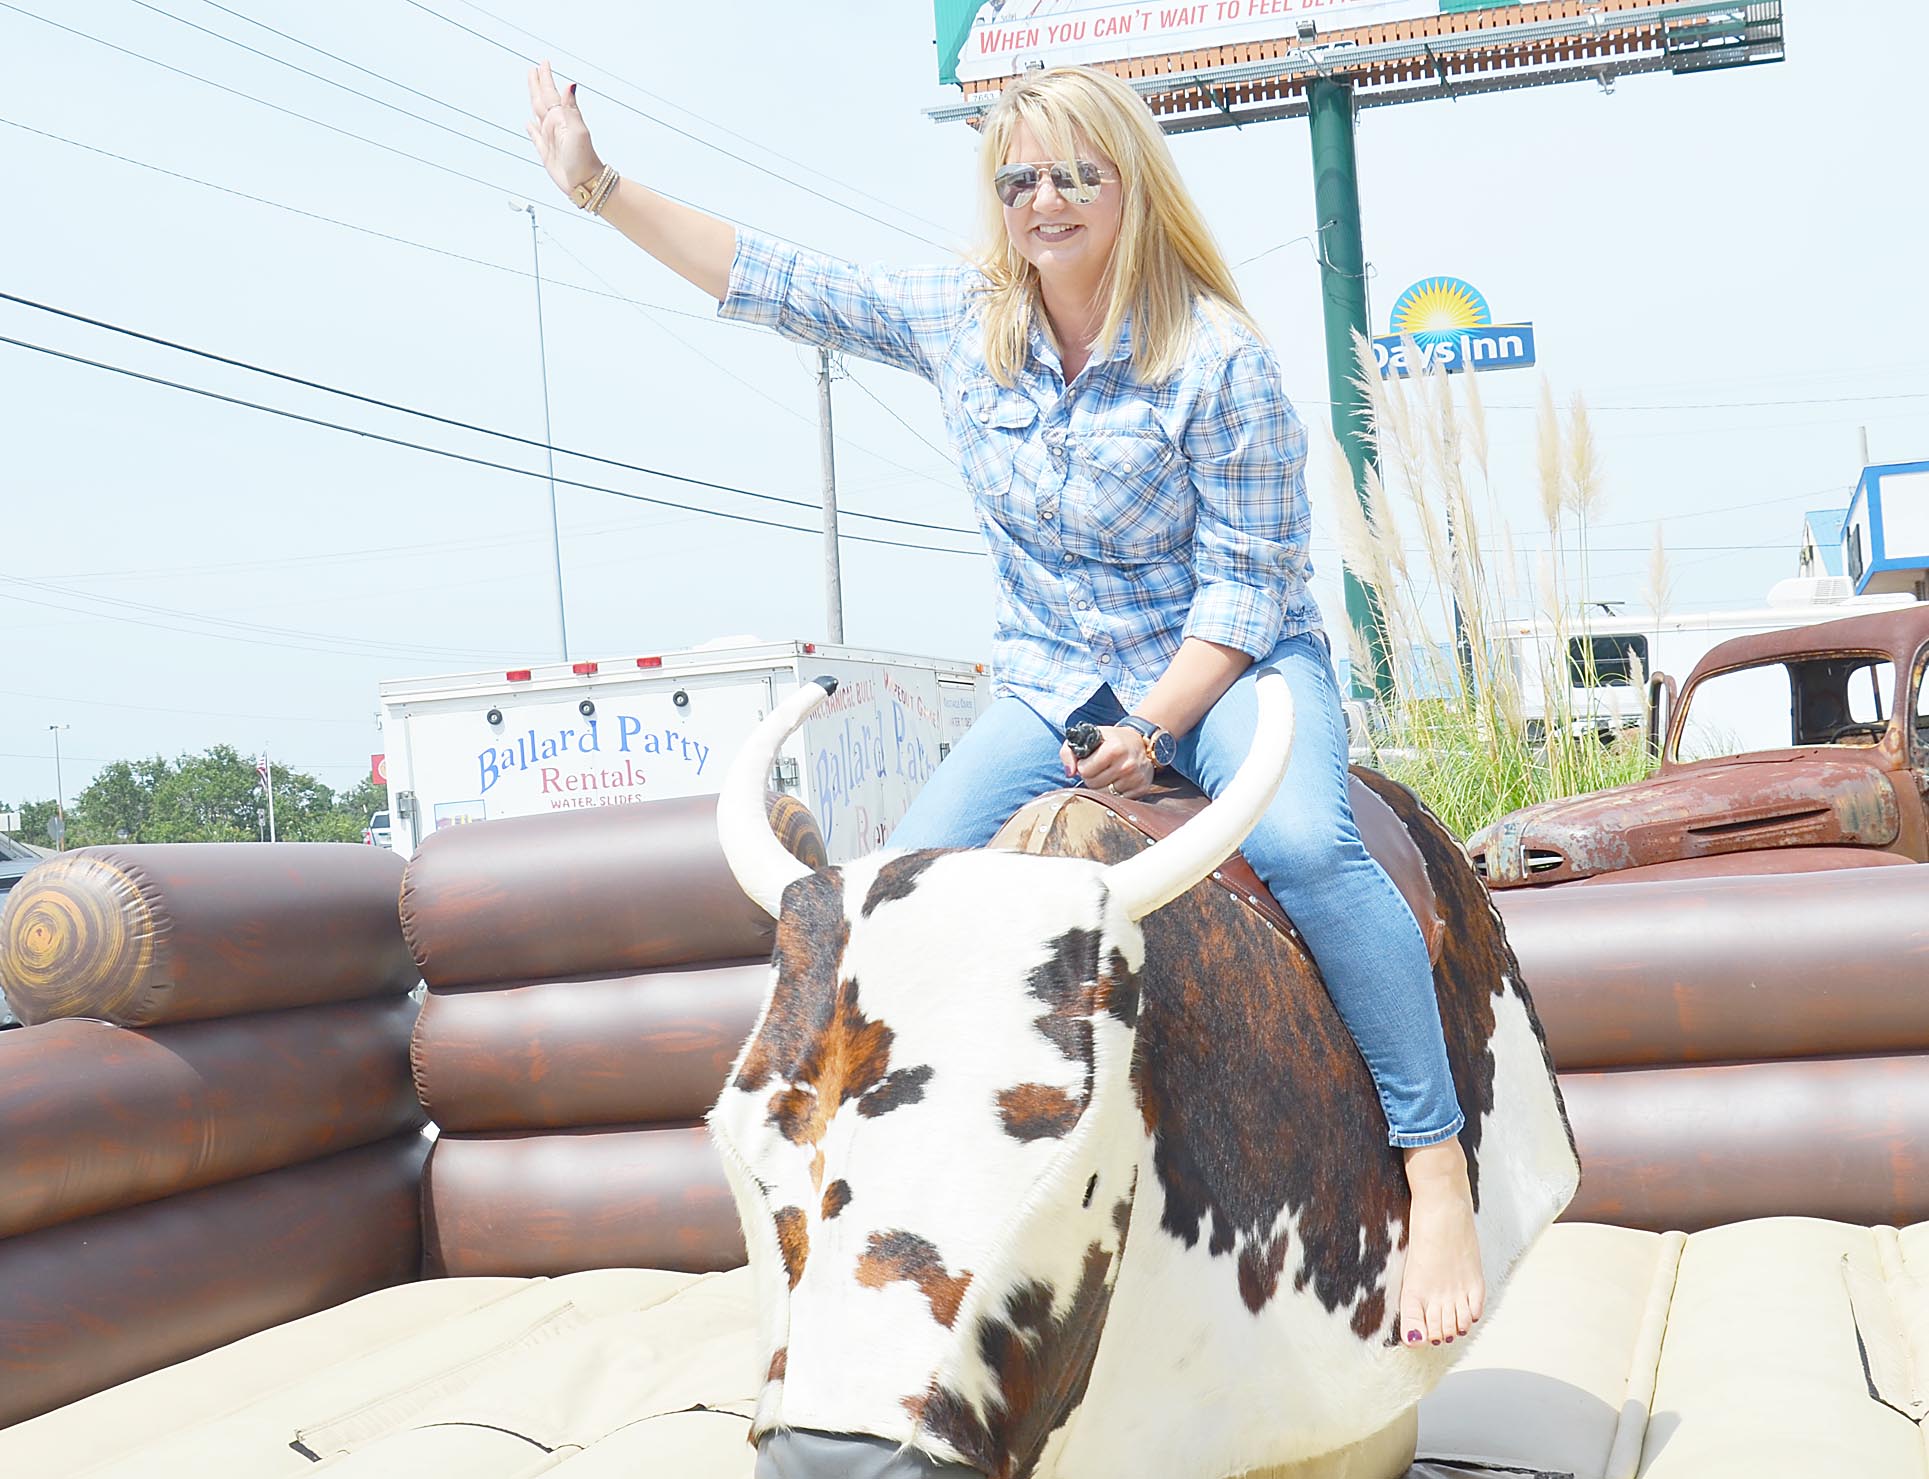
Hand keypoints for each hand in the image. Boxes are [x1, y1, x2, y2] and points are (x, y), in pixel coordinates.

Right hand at [524, 60, 602, 199]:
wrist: (585, 182)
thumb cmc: (583, 158)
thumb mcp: (577, 130)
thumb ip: (570, 107)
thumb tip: (570, 84)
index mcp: (560, 118)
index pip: (550, 93)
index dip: (545, 78)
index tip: (543, 63)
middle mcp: (554, 125)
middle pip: (542, 100)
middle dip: (537, 85)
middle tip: (533, 69)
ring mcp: (550, 138)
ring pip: (537, 114)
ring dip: (533, 101)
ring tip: (530, 89)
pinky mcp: (546, 152)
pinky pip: (535, 136)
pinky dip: (531, 128)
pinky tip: (528, 123)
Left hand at [1058, 726, 1154, 798]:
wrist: (1139, 743)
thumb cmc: (1110, 740)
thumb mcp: (1088, 736)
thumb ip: (1069, 752)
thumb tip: (1069, 773)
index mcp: (1114, 749)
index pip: (1085, 771)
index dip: (1083, 766)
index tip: (1090, 760)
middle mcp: (1127, 764)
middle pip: (1093, 784)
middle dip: (1091, 777)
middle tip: (1099, 767)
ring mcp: (1136, 778)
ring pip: (1104, 794)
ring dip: (1102, 786)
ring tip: (1108, 773)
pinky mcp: (1141, 788)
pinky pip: (1117, 799)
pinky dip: (1115, 792)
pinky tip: (1118, 780)